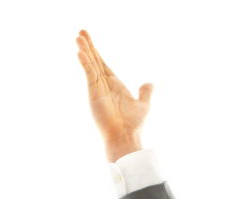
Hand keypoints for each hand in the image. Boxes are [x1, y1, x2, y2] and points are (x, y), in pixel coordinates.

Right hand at [76, 29, 153, 149]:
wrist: (125, 136)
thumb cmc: (133, 125)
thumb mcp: (143, 105)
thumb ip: (145, 93)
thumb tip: (149, 84)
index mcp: (115, 85)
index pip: (103, 65)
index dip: (97, 53)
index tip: (90, 40)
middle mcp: (104, 85)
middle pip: (95, 61)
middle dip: (89, 46)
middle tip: (81, 32)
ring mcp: (98, 88)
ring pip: (90, 65)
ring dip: (84, 50)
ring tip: (78, 36)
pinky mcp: (94, 92)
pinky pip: (89, 74)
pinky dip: (85, 63)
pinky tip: (80, 52)